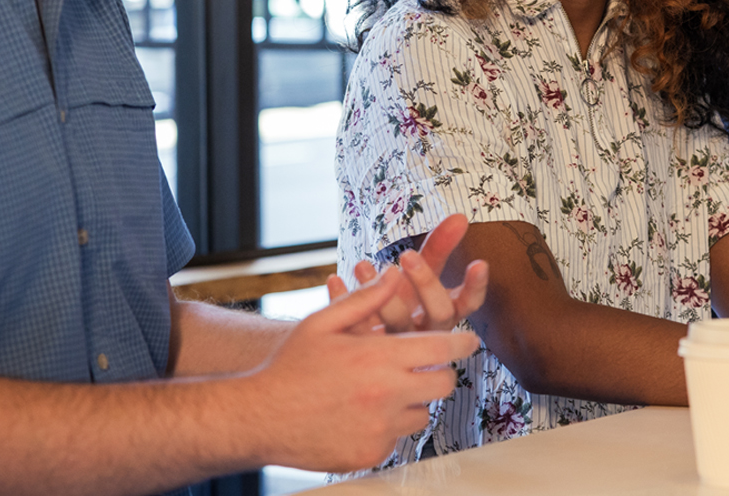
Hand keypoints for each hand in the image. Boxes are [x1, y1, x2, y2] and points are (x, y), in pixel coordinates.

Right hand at [251, 264, 480, 472]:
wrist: (259, 417)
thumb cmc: (289, 367)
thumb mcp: (323, 322)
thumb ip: (365, 298)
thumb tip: (394, 274)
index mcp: (378, 358)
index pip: (442, 349)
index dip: (461, 343)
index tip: (469, 341)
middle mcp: (386, 395)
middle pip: (443, 384)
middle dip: (439, 373)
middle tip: (423, 367)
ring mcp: (380, 429)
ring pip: (421, 413)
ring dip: (411, 401)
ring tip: (381, 390)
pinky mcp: (371, 454)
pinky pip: (396, 439)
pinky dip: (387, 427)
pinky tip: (360, 414)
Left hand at [328, 213, 490, 333]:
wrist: (366, 342)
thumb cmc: (402, 300)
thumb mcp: (420, 273)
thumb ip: (439, 247)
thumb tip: (460, 216)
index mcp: (443, 314)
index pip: (468, 304)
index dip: (475, 286)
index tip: (479, 262)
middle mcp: (425, 332)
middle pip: (438, 313)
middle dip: (426, 282)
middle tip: (408, 255)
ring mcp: (399, 345)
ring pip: (397, 324)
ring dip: (379, 290)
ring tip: (362, 264)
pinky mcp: (368, 351)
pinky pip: (356, 327)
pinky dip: (343, 301)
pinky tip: (333, 280)